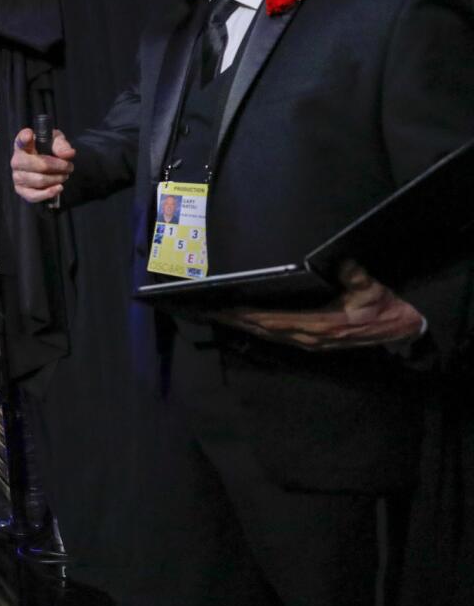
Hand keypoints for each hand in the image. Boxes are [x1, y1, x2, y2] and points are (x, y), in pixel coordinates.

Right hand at [10, 127, 75, 203]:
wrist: (45, 166)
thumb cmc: (48, 151)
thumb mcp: (56, 143)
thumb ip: (62, 145)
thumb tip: (68, 154)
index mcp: (23, 145)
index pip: (21, 140)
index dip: (25, 138)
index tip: (29, 135)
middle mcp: (16, 161)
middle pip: (39, 165)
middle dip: (59, 167)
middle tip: (69, 167)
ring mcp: (17, 176)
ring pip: (40, 180)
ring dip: (57, 179)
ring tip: (64, 176)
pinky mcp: (20, 190)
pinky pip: (34, 195)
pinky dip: (48, 193)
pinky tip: (58, 188)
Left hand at [211, 260, 424, 350]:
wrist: (398, 330)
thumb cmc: (382, 307)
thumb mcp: (373, 290)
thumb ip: (357, 277)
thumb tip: (344, 264)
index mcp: (319, 324)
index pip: (274, 320)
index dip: (248, 315)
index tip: (225, 308)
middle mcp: (308, 337)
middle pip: (263, 328)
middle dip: (235, 320)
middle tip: (208, 310)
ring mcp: (308, 341)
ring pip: (267, 334)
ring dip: (241, 325)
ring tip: (217, 314)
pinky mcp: (310, 341)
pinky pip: (276, 335)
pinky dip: (257, 328)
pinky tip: (242, 321)